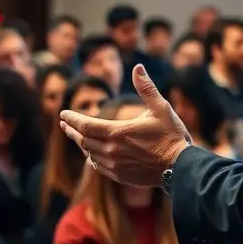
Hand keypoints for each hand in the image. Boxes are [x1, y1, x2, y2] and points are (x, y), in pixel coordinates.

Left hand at [60, 65, 192, 186]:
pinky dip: (91, 158)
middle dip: (71, 130)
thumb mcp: (161, 108)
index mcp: (117, 132)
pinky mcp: (120, 176)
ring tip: (76, 136)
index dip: (72, 119)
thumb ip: (146, 88)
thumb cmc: (171, 136)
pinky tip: (91, 155)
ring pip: (89, 154)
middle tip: (63, 123)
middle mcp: (111, 150)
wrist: (180, 167)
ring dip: (81, 144)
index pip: (85, 125)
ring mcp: (115, 165)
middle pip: (83, 140)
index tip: (62, 114)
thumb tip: (137, 67)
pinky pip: (98, 167)